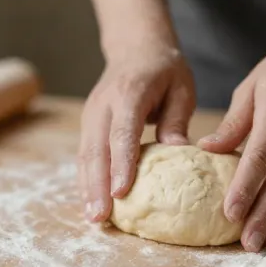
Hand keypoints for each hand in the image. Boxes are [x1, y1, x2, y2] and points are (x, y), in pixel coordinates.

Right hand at [79, 41, 194, 223]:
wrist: (136, 47)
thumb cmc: (165, 70)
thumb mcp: (181, 88)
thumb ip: (176, 120)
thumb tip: (177, 152)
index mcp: (130, 92)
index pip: (123, 131)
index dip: (122, 163)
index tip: (121, 191)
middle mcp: (105, 104)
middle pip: (97, 148)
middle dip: (97, 185)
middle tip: (101, 217)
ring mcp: (92, 113)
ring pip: (85, 155)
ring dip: (87, 187)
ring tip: (94, 219)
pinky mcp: (88, 123)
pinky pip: (84, 155)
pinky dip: (86, 179)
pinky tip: (91, 203)